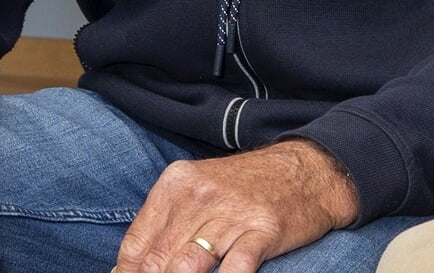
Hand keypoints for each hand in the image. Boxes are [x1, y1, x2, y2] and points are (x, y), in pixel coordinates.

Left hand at [112, 139, 359, 272]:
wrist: (307, 170)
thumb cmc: (245, 189)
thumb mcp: (198, 191)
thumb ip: (163, 226)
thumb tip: (126, 269)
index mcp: (176, 183)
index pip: (135, 245)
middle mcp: (201, 195)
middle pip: (157, 261)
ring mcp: (233, 213)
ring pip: (187, 267)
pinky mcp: (263, 230)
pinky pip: (234, 270)